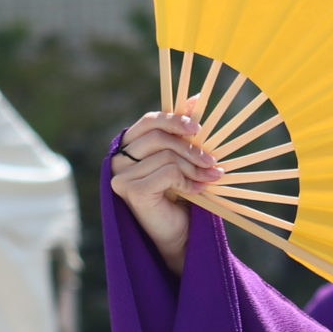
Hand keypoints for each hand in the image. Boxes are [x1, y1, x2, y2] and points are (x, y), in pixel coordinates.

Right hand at [109, 102, 222, 274]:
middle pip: (160, 137)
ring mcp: (121, 175)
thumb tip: (196, 97)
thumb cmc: (182, 195)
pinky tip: (195, 192)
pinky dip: (186, 182)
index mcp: (131, 146)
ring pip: (167, 156)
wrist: (180, 234)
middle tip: (213, 163)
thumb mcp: (185, 158)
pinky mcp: (129, 191)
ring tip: (209, 179)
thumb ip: (184, 131)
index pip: (150, 121)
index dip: (175, 120)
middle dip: (192, 149)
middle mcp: (120, 158)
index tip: (199, 129)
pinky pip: (166, 173)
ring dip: (194, 169)